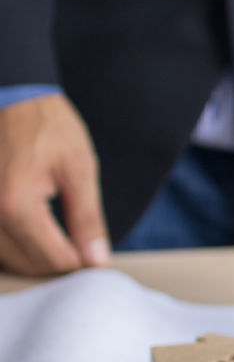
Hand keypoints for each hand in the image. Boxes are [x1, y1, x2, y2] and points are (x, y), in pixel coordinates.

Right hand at [0, 93, 107, 274]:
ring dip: (36, 260)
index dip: (80, 264)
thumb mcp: (79, 170)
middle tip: (84, 252)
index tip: (96, 258)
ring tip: (64, 244)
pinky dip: (18, 248)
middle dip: (59, 264)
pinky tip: (39, 236)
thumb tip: (96, 260)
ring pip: (7, 259)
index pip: (53, 259)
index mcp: (16, 204)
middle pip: (28, 264)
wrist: (12, 96)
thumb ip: (86, 219)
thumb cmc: (48, 126)